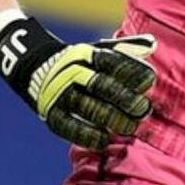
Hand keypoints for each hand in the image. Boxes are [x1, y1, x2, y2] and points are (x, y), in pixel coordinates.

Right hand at [0, 16, 158, 148]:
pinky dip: (87, 134)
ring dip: (112, 118)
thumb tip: (153, 44)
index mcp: (87, 55)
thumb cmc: (78, 61)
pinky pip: (70, 126)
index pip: (112, 62)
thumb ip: (125, 50)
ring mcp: (61, 93)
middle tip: (143, 109)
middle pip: (102, 86)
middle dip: (125, 98)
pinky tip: (105, 140)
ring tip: (131, 127)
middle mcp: (73, 72)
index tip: (149, 81)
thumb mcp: (97, 50)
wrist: (31, 64)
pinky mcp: (52, 113)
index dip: (131, 71)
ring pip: (88, 107)